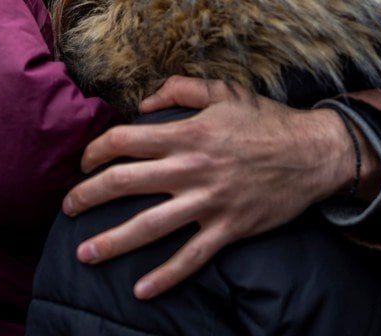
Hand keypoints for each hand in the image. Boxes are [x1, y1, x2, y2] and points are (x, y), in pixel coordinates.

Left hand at [61, 77, 380, 299]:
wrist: (313, 153)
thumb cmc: (266, 120)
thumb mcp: (223, 91)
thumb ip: (179, 89)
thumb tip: (145, 103)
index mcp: (187, 132)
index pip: (124, 141)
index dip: (96, 151)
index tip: (84, 163)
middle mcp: (191, 168)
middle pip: (124, 183)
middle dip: (88, 196)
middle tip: (67, 208)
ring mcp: (209, 201)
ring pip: (150, 226)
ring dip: (113, 241)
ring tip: (84, 254)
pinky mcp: (228, 228)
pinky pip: (191, 257)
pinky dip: (166, 276)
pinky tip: (141, 290)